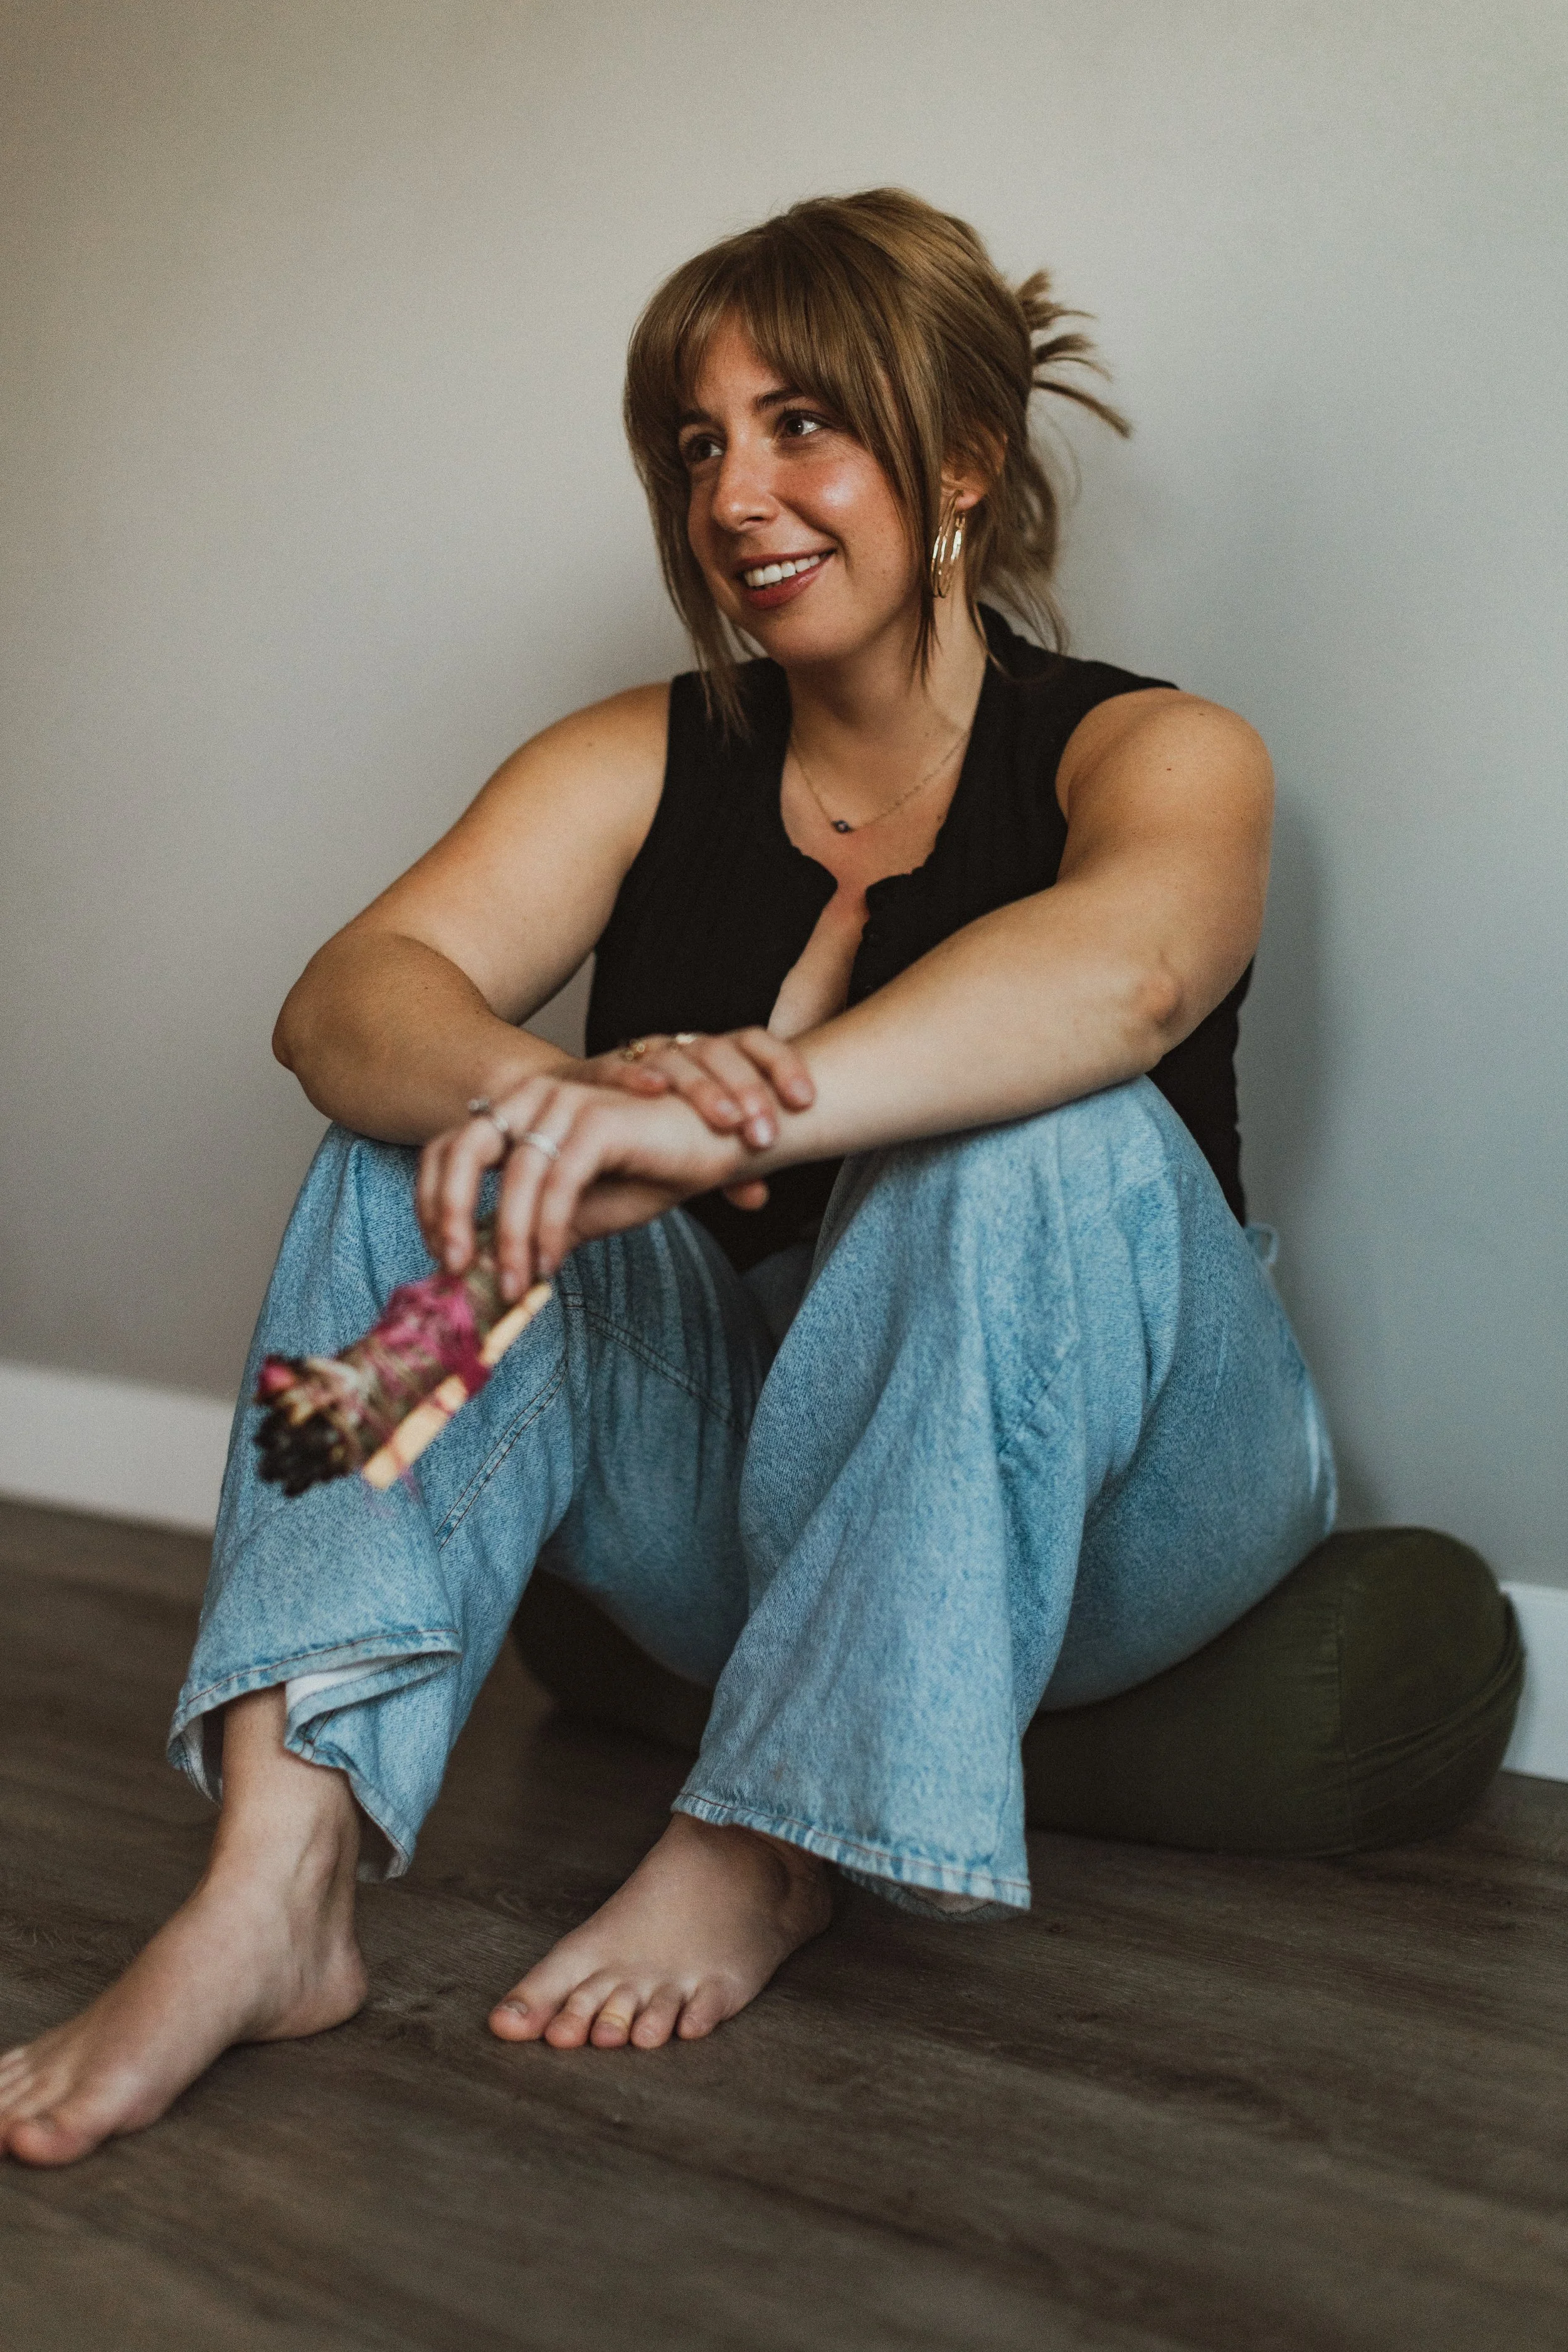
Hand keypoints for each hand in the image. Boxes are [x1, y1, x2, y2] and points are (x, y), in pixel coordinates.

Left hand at [416, 1076, 753, 1298]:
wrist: (716, 1143)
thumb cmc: (652, 1171)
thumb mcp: (581, 1208)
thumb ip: (535, 1228)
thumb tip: (492, 1271)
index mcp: (517, 1113)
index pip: (445, 1151)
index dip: (431, 1204)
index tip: (442, 1257)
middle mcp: (532, 1098)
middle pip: (459, 1150)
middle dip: (448, 1214)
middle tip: (457, 1270)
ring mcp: (566, 1102)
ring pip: (514, 1175)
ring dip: (508, 1237)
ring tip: (515, 1283)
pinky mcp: (599, 1119)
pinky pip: (559, 1180)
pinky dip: (548, 1226)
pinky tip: (551, 1261)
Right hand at [572, 1028, 813, 1212]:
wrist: (558, 1112)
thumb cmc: (636, 1127)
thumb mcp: (687, 1148)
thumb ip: (721, 1170)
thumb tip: (758, 1197)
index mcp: (708, 1059)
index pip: (754, 1045)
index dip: (782, 1065)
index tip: (805, 1100)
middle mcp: (674, 1050)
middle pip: (720, 1050)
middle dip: (748, 1089)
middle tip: (766, 1133)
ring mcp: (632, 1057)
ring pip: (674, 1058)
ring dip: (703, 1089)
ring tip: (728, 1122)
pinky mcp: (586, 1072)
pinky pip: (610, 1067)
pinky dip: (632, 1076)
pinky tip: (655, 1090)